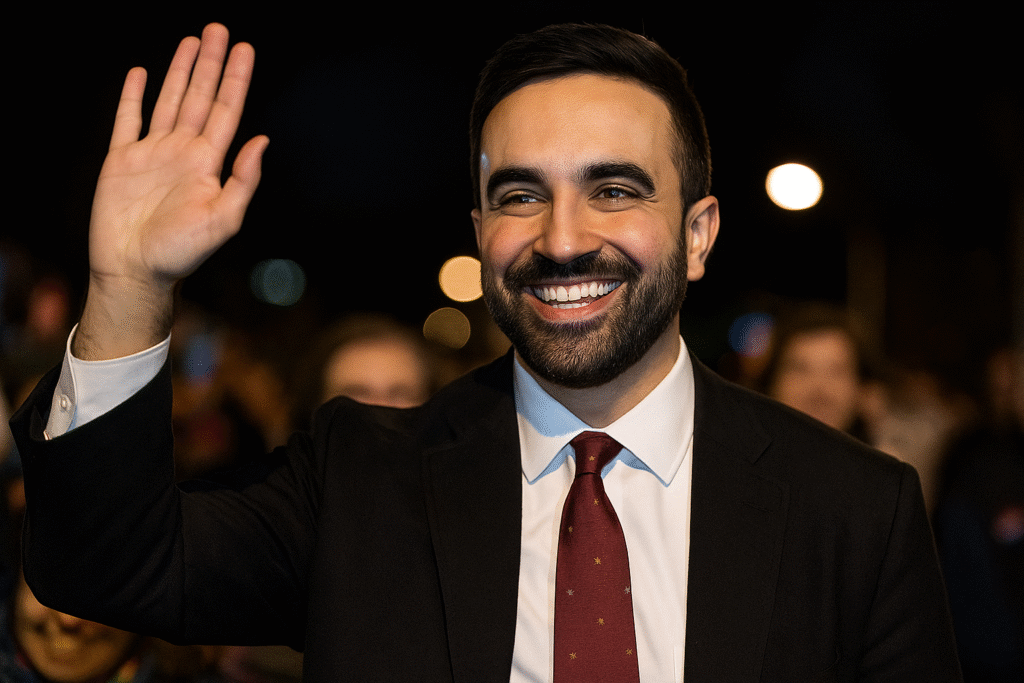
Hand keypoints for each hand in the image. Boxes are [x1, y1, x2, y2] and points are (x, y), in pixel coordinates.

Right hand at [77, 23, 267, 358]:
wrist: (135, 271)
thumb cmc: (181, 253)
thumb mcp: (222, 219)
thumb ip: (244, 180)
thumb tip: (263, 140)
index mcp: (208, 164)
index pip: (227, 112)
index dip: (236, 80)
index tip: (245, 50)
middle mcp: (182, 153)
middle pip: (200, 98)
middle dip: (210, 64)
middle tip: (219, 30)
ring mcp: (152, 154)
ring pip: (169, 101)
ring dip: (180, 72)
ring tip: (191, 41)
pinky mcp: (121, 161)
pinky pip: (128, 120)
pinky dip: (132, 97)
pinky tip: (140, 74)